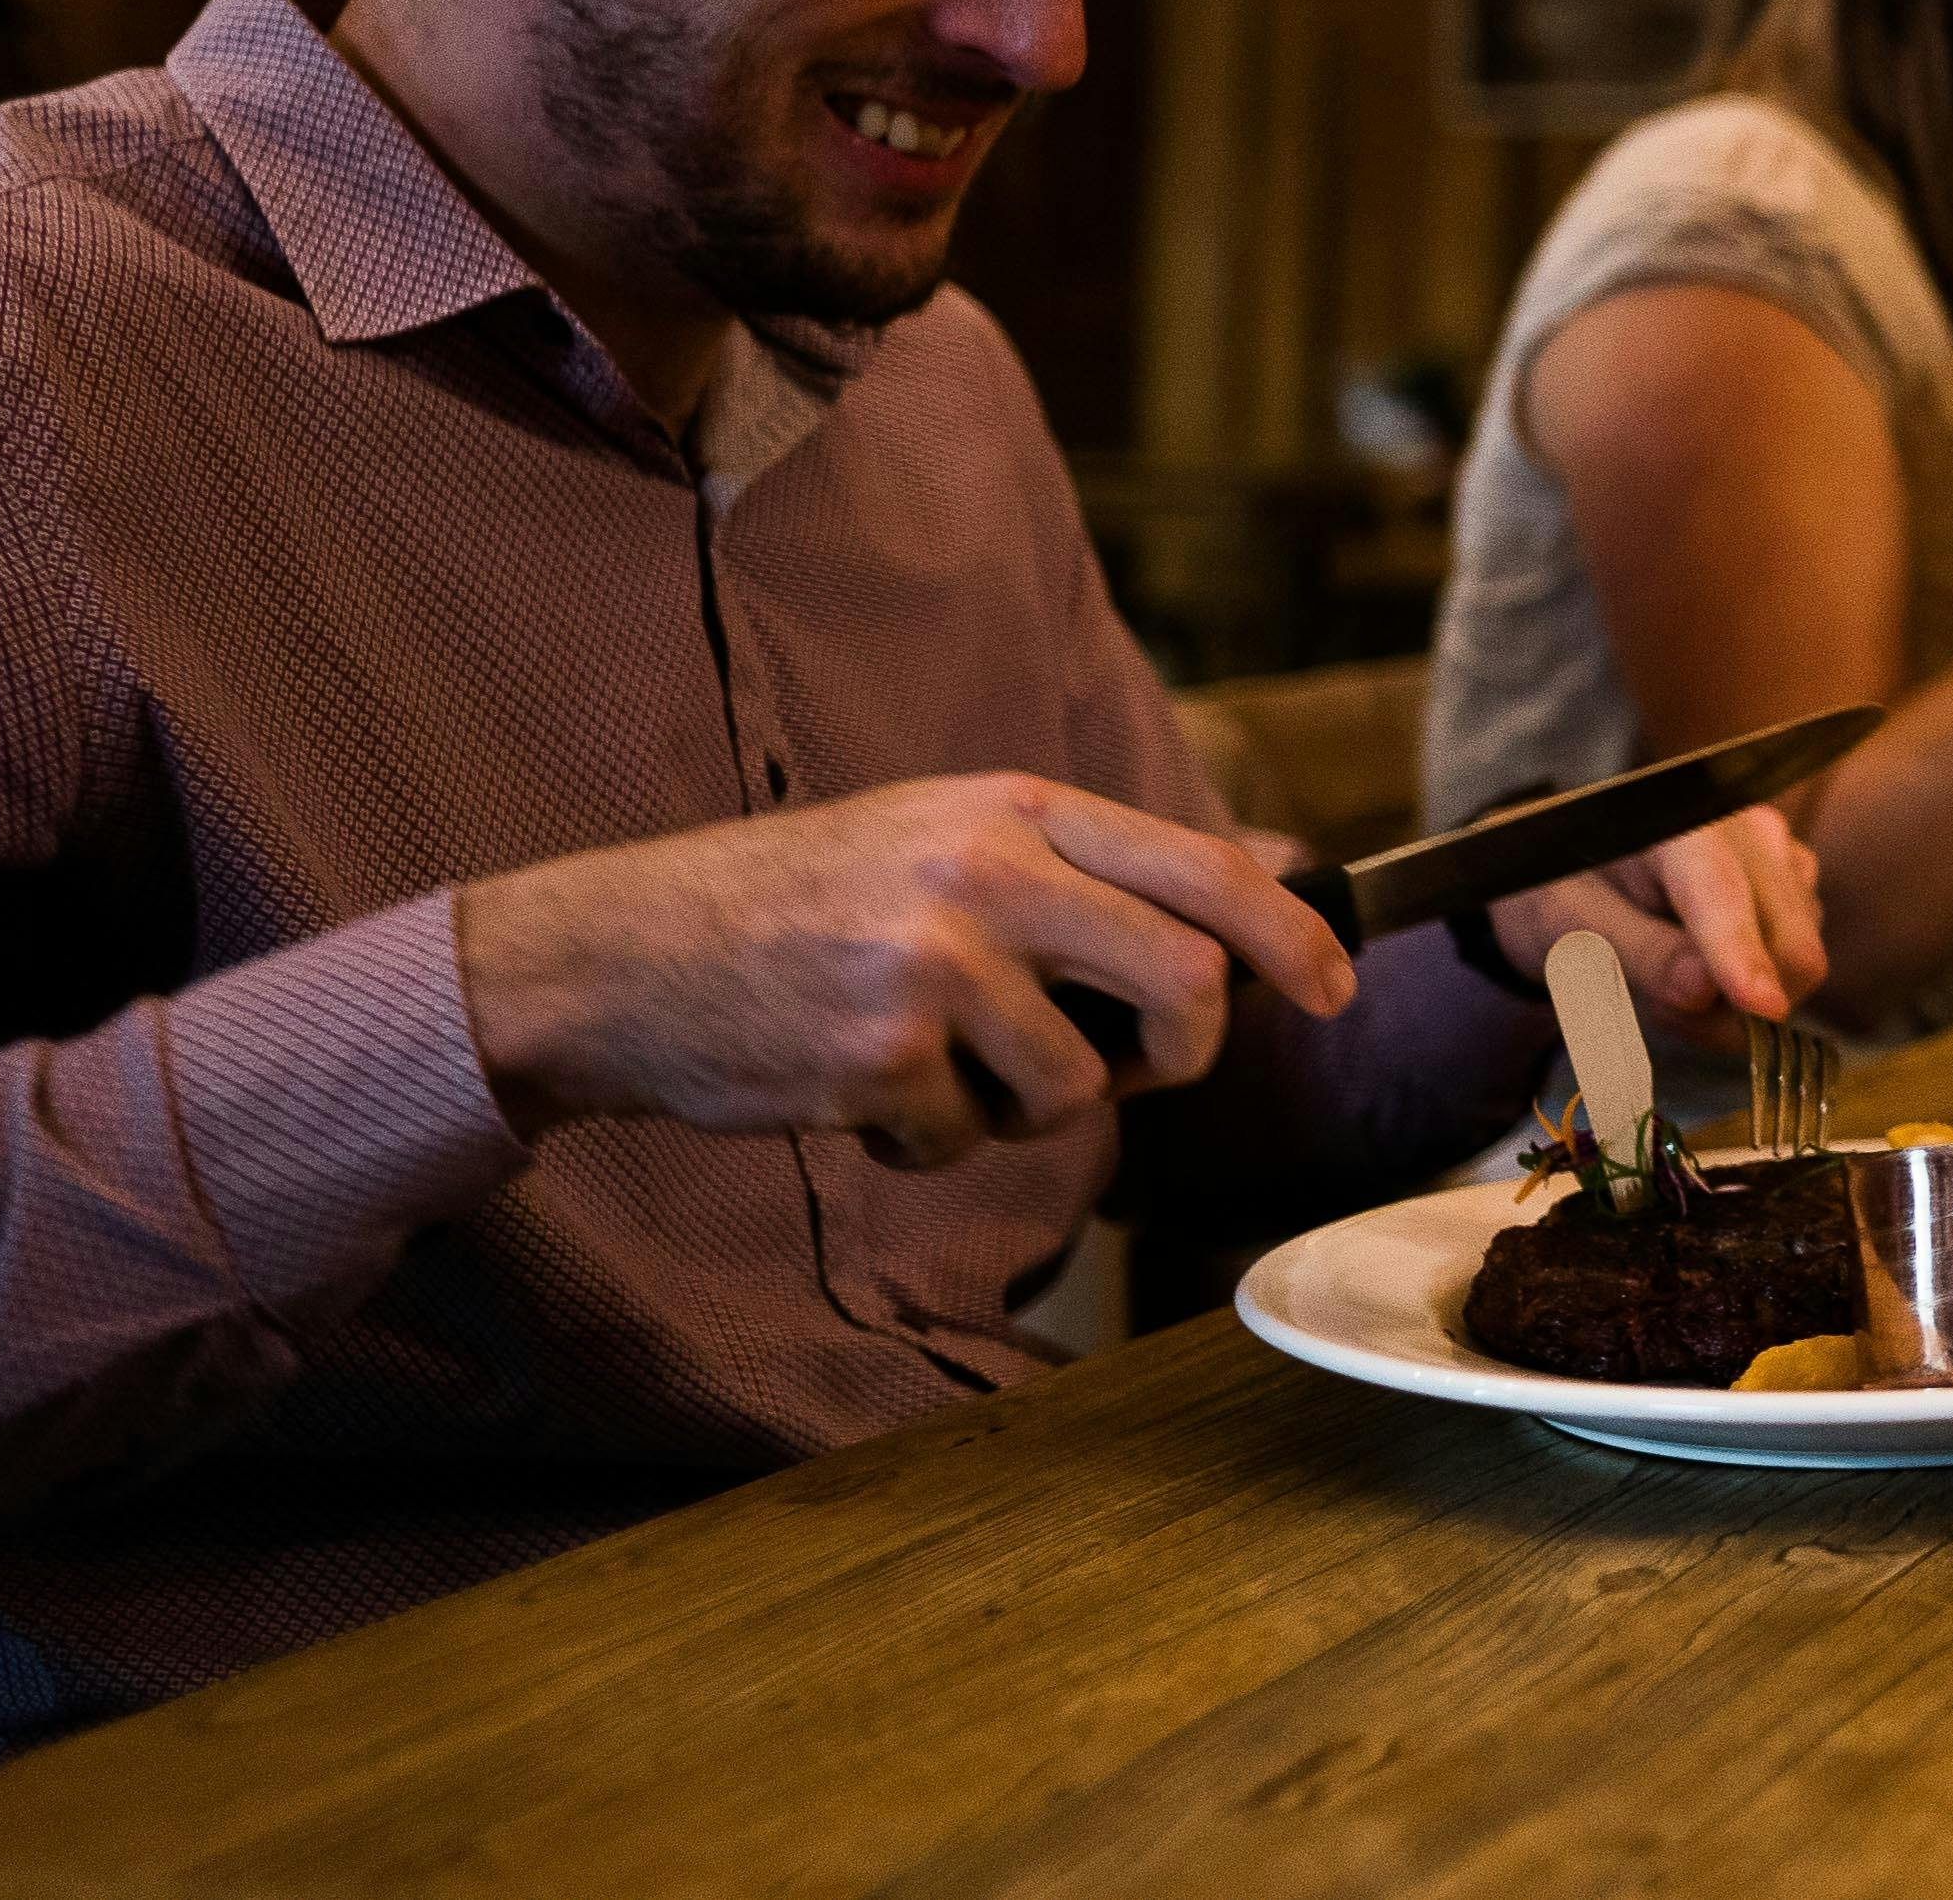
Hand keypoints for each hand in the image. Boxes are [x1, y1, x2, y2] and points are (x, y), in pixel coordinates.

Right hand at [453, 774, 1356, 1169]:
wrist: (618, 956)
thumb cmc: (795, 907)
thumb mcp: (945, 839)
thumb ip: (1082, 869)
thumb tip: (1254, 889)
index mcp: (1013, 810)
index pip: (1201, 868)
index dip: (1289, 937)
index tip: (1334, 990)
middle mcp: (986, 872)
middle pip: (1184, 980)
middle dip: (1183, 1051)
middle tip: (1136, 1069)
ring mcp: (934, 963)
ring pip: (1080, 1084)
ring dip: (1025, 1109)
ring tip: (940, 1070)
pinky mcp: (880, 1054)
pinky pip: (971, 1137)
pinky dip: (930, 1140)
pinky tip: (861, 1092)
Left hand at [1487, 807, 1828, 1043]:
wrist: (1581, 867)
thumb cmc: (1566, 889)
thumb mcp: (1570, 923)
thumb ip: (1635, 952)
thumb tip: (1703, 989)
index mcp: (1683, 821)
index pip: (1722, 894)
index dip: (1743, 954)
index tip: (1762, 1008)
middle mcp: (1753, 831)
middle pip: (1790, 943)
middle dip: (1734, 1004)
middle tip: (1661, 1012)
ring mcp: (1785, 860)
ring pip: (1797, 964)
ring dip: (1735, 1004)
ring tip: (1667, 982)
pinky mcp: (1799, 890)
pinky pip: (1795, 967)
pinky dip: (1747, 993)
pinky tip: (1699, 971)